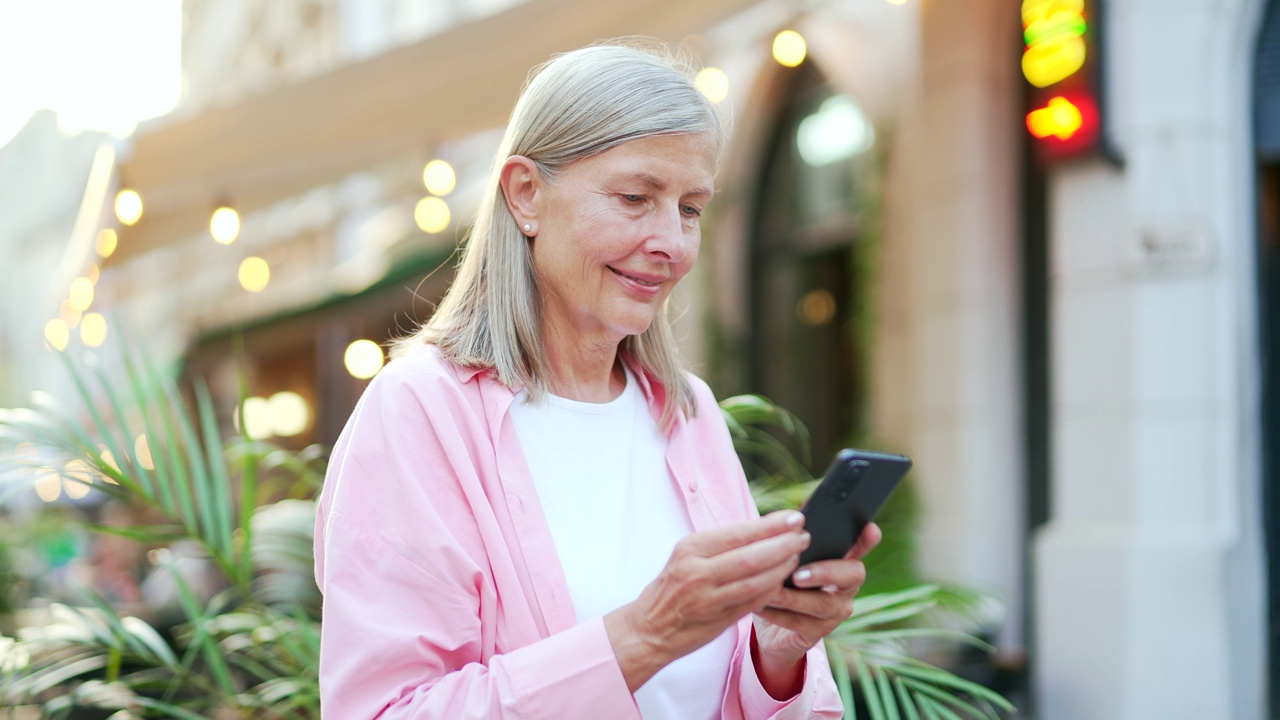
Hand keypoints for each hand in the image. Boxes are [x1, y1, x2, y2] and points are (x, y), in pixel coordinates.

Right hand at [603, 511, 809, 691]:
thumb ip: (721, 546)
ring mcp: (708, 598)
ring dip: (782, 568)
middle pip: (752, 556)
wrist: (648, 628)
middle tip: (805, 536)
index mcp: (691, 548)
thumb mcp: (687, 557)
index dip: (771, 525)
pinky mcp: (718, 619)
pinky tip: (784, 581)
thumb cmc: (673, 586)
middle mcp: (697, 571)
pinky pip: (753, 602)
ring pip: (756, 580)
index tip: (795, 517)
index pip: (739, 532)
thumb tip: (764, 529)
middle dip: (783, 545)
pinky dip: (772, 590)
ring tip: (798, 556)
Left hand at [751, 522, 881, 698]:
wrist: (770, 629)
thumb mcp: (784, 559)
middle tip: (798, 573)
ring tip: (772, 591)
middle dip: (826, 572)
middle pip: (852, 575)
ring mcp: (835, 611)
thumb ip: (791, 540)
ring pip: (822, 603)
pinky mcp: (817, 632)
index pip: (860, 545)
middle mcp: (846, 586)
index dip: (867, 539)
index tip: (870, 528)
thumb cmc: (781, 583)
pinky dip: (776, 614)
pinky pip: (799, 623)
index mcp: (840, 561)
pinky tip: (759, 605)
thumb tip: (788, 522)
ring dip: (793, 597)